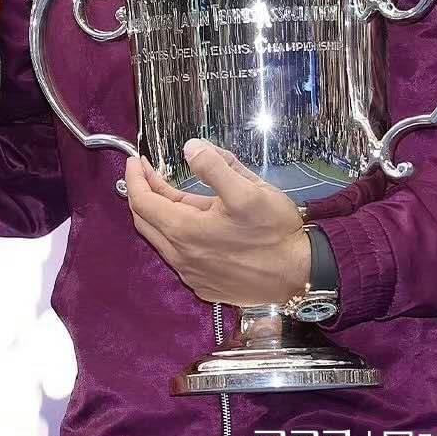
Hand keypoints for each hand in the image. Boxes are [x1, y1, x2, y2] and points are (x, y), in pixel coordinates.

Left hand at [124, 139, 308, 307]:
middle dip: (142, 192)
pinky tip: (192, 222)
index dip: (135, 178)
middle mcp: (182, 258)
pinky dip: (174, 234)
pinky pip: (178, 256)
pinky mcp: (206, 286)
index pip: (142, 202)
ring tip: (170, 192)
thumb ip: (215, 166)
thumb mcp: (248, 190)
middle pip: (145, 221)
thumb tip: (190, 149)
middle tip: (149, 171)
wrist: (301, 275)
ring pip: (161, 239)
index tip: (136, 160)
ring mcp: (193, 276)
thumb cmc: (275, 232)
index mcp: (185, 232)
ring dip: (159, 213)